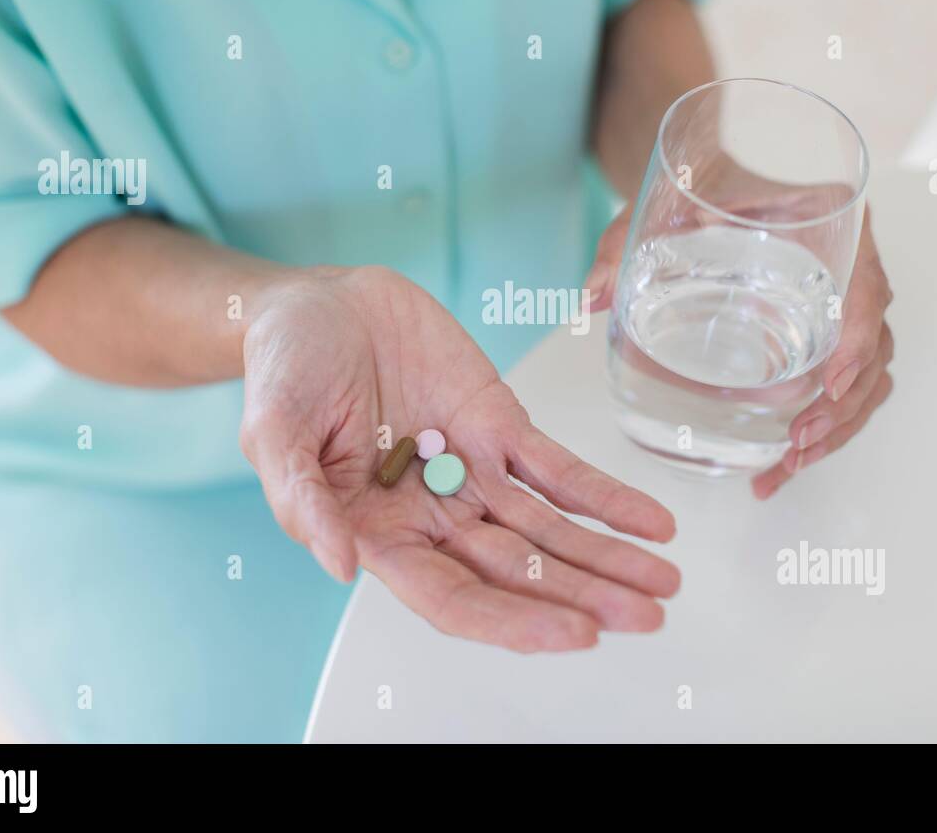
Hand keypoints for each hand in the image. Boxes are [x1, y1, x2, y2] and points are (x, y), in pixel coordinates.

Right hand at [239, 266, 680, 651]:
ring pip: (551, 529)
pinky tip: (653, 522)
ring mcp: (474, 472)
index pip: (453, 596)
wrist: (320, 302)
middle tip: (648, 616)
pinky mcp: (501, 427)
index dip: (512, 620)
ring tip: (666, 580)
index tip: (575, 634)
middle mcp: (435, 516)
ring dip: (608, 556)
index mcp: (379, 533)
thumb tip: (341, 566)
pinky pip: (561, 470)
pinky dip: (608, 496)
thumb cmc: (284, 370)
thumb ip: (301, 500)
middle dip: (584, 596)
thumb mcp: (271, 431)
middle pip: (518, 572)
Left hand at [583, 174, 892, 497]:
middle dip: (843, 406)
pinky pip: (844, 389)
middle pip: (874, 346)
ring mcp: (841, 307)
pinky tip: (782, 464)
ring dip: (838, 428)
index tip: (833, 383)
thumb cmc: (696, 188)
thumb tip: (590, 299)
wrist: (707, 182)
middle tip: (797, 443)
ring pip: (867, 378)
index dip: (858, 339)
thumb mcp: (657, 210)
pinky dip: (823, 430)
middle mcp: (849, 266)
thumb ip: (621, 248)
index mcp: (831, 222)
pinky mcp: (825, 335)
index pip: (867, 286)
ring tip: (789, 465)